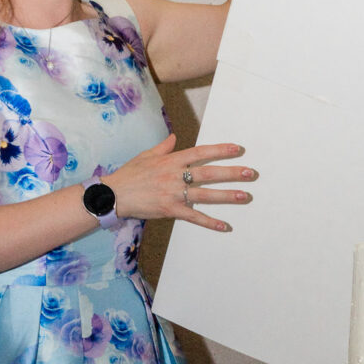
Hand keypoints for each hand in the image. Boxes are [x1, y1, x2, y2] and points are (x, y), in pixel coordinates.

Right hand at [109, 133, 255, 232]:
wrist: (113, 194)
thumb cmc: (129, 174)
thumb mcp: (146, 155)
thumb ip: (164, 147)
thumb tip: (175, 137)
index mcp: (171, 160)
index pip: (201, 153)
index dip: (220, 150)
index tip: (238, 149)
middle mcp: (175, 175)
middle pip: (209, 173)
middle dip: (231, 173)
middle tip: (251, 173)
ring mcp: (174, 194)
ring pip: (206, 194)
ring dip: (227, 196)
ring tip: (245, 196)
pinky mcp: (170, 210)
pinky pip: (193, 216)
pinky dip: (209, 222)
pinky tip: (224, 225)